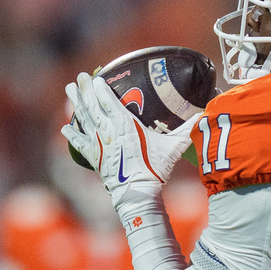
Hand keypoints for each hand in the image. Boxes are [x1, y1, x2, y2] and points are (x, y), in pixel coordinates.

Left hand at [61, 72, 197, 204]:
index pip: (109, 101)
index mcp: (125, 124)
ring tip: (69, 89)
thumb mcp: (173, 147)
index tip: (97, 77)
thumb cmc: (155, 168)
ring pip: (83, 119)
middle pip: (92, 105)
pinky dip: (72, 134)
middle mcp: (108, 130)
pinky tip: (66, 127)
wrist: (137, 192)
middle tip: (80, 77)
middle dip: (85, 89)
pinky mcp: (93, 157)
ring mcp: (98, 143)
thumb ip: (186, 130)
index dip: (102, 89)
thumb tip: (204, 115)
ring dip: (75, 103)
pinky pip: (79, 142)